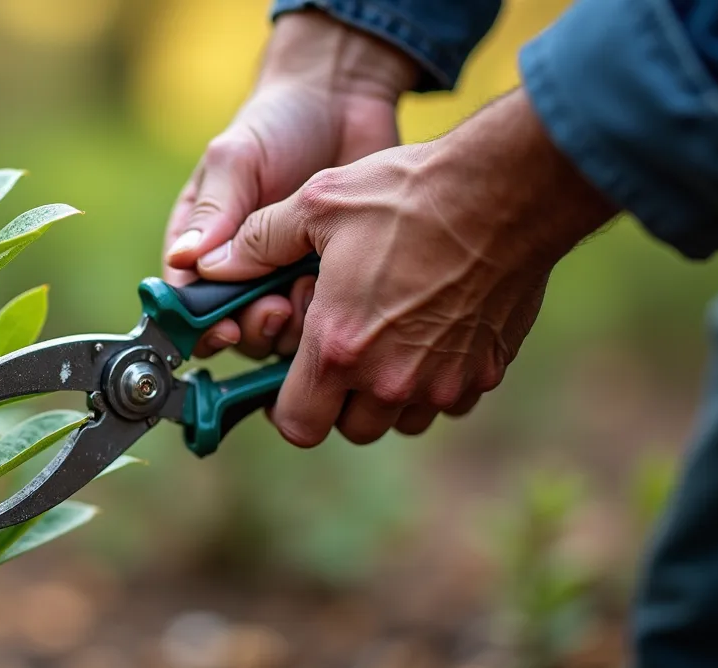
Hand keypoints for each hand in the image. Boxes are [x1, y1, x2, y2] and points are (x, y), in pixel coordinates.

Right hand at [162, 10, 417, 358]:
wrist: (346, 102)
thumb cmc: (278, 122)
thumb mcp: (235, 159)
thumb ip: (213, 211)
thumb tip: (184, 261)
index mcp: (202, 244)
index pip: (187, 301)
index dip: (199, 324)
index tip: (223, 328)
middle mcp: (240, 269)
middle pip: (233, 326)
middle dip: (253, 326)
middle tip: (276, 307)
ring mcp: (285, 276)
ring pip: (278, 332)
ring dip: (293, 324)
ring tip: (310, 288)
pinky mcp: (330, 278)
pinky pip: (324, 318)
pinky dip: (329, 315)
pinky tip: (341, 287)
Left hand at [195, 91, 617, 445]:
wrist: (508, 190)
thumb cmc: (407, 195)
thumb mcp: (317, 204)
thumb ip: (257, 243)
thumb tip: (209, 266)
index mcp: (338, 346)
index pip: (296, 425)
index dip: (287, 405)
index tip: (293, 376)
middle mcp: (390, 379)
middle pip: (350, 428)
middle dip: (338, 399)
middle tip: (343, 347)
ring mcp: (443, 382)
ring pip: (399, 420)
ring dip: (386, 394)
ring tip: (386, 338)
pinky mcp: (485, 373)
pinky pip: (447, 402)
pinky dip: (434, 382)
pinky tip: (431, 333)